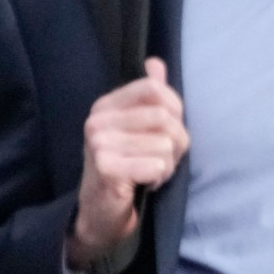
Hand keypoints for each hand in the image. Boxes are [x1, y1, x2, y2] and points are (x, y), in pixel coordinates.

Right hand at [70, 58, 186, 273]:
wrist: (101, 210)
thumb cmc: (127, 166)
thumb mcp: (138, 128)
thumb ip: (148, 96)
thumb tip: (156, 63)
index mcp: (106, 105)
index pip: (154, 89)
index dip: (176, 110)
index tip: (171, 129)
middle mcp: (98, 120)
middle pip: (164, 117)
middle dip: (176, 143)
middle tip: (163, 159)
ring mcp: (98, 143)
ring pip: (165, 145)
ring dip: (168, 164)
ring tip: (150, 172)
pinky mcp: (105, 167)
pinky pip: (156, 165)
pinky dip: (160, 177)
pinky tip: (145, 183)